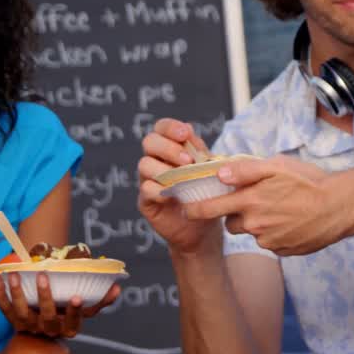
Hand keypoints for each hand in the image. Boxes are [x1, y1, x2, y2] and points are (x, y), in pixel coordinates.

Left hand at [0, 273, 120, 338]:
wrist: (42, 333)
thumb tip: (116, 287)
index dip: (75, 311)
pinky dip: (0, 296)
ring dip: (18, 294)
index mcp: (69, 327)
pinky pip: (5, 311)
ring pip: (22, 313)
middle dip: (45, 297)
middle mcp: (49, 331)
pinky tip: (0, 281)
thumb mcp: (85, 310)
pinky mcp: (14, 324)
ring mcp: (30, 328)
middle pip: (48, 317)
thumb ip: (100, 300)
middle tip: (43, 276)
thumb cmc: (67, 314)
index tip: (77, 297)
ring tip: (15, 275)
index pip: (74, 321)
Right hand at [137, 118, 220, 254]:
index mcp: (172, 147)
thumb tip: (190, 131)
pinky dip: (159, 190)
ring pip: (144, 165)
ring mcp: (148, 179)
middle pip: (149, 142)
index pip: (162, 128)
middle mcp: (157, 160)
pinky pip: (146, 189)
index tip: (185, 134)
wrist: (204, 226)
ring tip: (183, 178)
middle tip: (187, 160)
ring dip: (164, 169)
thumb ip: (199, 152)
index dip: (170, 127)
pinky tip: (173, 194)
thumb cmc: (207, 193)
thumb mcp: (209, 170)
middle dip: (168, 148)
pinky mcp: (146, 200)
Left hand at [183, 156, 347, 255]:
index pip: (210, 209)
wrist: (341, 207)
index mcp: (250, 202)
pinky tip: (293, 222)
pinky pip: (271, 243)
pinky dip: (277, 234)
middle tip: (257, 201)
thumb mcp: (278, 167)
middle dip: (238, 214)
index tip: (187, 210)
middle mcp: (255, 225)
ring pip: (253, 233)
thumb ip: (245, 170)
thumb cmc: (310, 182)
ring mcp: (270, 241)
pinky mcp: (283, 251)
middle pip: (231, 224)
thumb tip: (219, 172)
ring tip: (283, 210)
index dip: (195, 210)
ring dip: (259, 224)